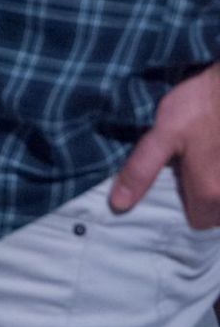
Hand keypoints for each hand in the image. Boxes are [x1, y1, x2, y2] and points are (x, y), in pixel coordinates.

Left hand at [110, 62, 219, 228]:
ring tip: (213, 152)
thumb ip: (140, 171)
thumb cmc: (200, 105)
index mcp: (209, 193)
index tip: (184, 173)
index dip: (188, 197)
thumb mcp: (162, 134)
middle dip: (209, 192)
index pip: (197, 221)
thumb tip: (118, 204)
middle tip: (199, 160)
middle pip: (219, 211)